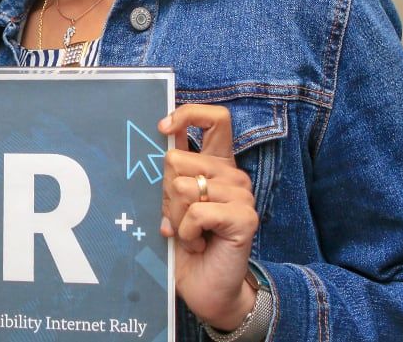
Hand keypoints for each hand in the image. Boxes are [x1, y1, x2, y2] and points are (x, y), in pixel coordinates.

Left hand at [159, 104, 258, 330]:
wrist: (206, 288)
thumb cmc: (187, 242)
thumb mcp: (171, 201)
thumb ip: (170, 172)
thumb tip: (157, 135)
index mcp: (216, 164)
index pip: (215, 119)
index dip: (187, 114)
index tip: (162, 128)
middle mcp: (232, 175)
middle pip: (177, 158)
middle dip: (164, 192)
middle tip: (177, 218)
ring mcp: (242, 195)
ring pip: (182, 187)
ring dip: (174, 217)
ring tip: (188, 234)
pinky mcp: (245, 217)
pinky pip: (196, 212)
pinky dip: (186, 232)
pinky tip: (196, 244)